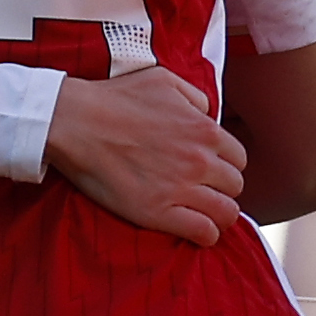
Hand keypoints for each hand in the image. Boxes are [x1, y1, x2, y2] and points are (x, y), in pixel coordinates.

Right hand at [43, 65, 250, 246]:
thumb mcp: (163, 80)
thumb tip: (207, 113)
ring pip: (226, 212)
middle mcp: (199, 160)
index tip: (212, 170)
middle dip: (223, 189)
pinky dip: (206, 235)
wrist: (77, 122)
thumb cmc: (114, 99)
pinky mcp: (158, 212)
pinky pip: (202, 232)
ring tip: (206, 215)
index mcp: (204, 130)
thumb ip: (194, 96)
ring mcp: (180, 188)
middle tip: (206, 192)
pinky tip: (198, 232)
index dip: (226, 165)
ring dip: (219, 215)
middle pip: (235, 186)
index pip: (238, 158)